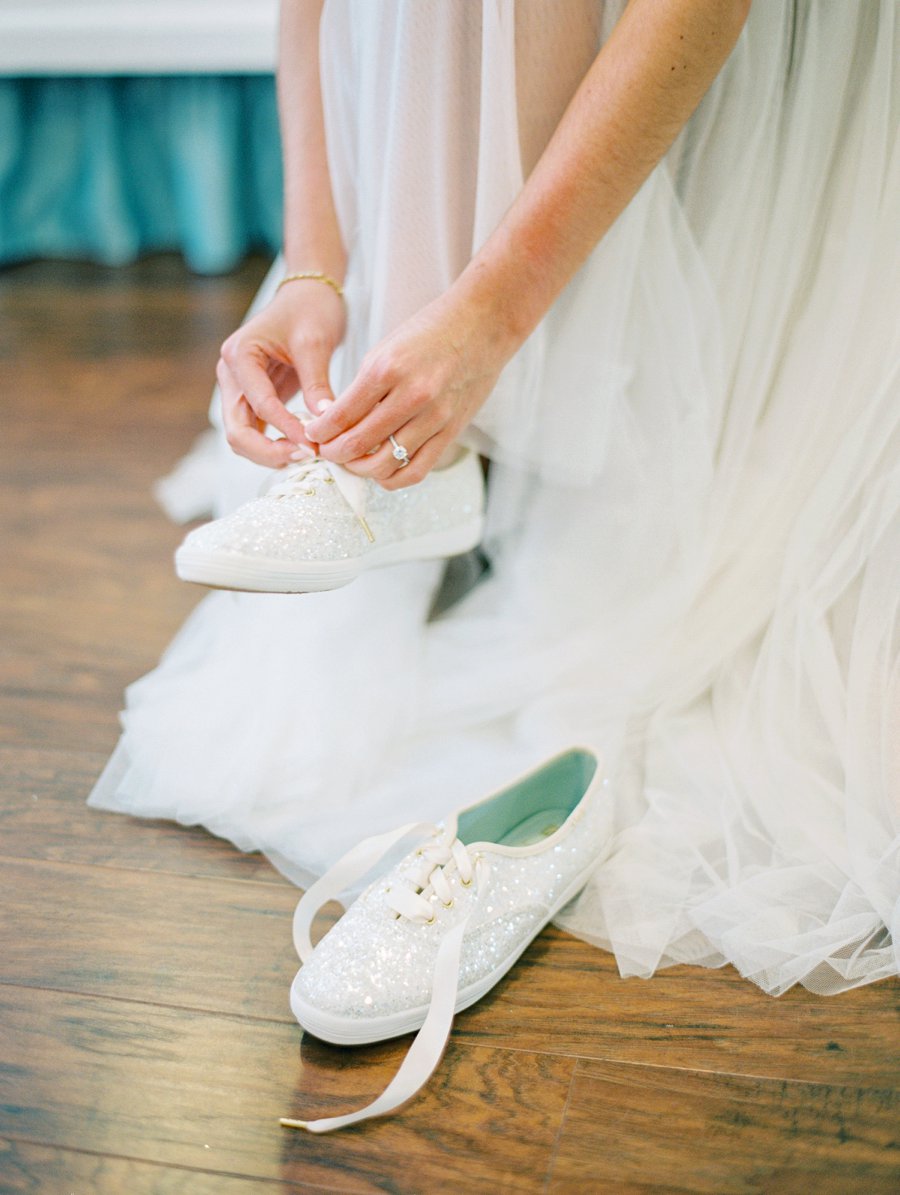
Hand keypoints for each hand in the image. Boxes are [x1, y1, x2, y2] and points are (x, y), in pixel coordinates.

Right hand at [218, 280, 346, 467]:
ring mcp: (239, 389)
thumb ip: (317, 383)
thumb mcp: (315, 342)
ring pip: (243, 436)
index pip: (258, 404)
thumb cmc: (310, 309)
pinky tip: (302, 448)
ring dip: (271, 453)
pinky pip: (256, 431)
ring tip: (307, 455)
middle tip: (307, 456)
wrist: (309, 295)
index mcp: (240, 355)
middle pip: (237, 430)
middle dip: (269, 451)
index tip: (314, 443)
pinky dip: (275, 445)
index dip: (285, 428)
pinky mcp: (253, 398)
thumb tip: (324, 421)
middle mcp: (231, 374)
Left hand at [304, 290, 516, 488]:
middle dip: (334, 453)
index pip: (341, 416)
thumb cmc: (428, 333)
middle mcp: (412, 395)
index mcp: (387, 369)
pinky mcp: (452, 431)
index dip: (319, 432)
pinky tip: (380, 472)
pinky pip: (417, 471)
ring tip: (351, 461)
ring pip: (385, 464)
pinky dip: (392, 478)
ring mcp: (435, 417)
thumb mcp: (385, 350)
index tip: (312, 435)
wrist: (481, 325)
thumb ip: (361, 389)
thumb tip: (335, 425)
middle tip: (326, 451)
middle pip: (358, 445)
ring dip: (360, 469)